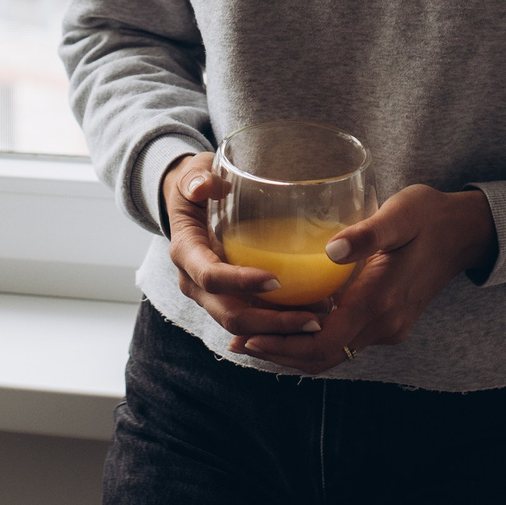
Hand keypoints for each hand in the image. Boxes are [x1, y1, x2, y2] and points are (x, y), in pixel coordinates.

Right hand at [162, 153, 335, 344]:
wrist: (189, 204)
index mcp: (186, 254)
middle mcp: (195, 283)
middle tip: (312, 320)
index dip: (241, 283)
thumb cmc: (197, 186)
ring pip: (244, 326)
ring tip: (319, 321)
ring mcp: (211, 297)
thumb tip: (204, 186)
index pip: (211, 277)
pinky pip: (253, 321)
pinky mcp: (229, 299)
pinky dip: (280, 324)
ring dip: (280, 330)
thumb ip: (197, 178)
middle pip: (230, 315)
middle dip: (270, 323)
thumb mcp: (193, 174)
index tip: (276, 281)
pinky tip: (313, 316)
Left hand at [231, 185, 496, 375]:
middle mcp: (385, 324)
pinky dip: (313, 341)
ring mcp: (388, 327)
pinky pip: (345, 342)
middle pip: (323, 357)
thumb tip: (332, 251)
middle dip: (279, 354)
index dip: (284, 345)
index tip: (249, 336)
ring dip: (293, 351)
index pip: (325, 341)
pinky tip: (289, 325)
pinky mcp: (388, 322)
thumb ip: (368, 233)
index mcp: (381, 300)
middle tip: (239, 341)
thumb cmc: (428, 216)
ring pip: (333, 355)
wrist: (465, 232)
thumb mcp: (400, 215)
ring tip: (254, 338)